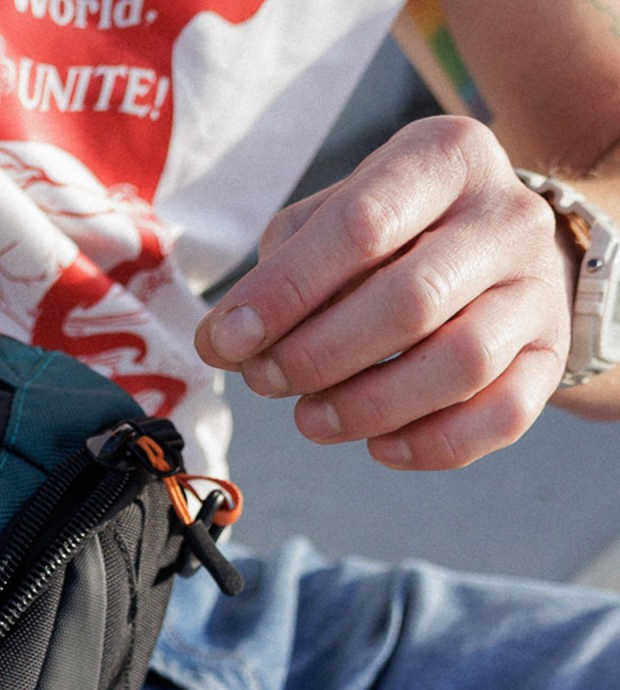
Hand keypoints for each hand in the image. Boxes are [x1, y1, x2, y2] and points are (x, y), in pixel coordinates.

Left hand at [195, 117, 571, 468]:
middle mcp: (507, 217)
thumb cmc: (393, 236)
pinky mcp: (549, 356)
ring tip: (310, 417)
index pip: (361, 226)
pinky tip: (378, 445)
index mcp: (445, 158)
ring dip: (367, 406)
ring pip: (460, 363)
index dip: (284, 293)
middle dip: (318, 356)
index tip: (226, 339)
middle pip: (411, 301)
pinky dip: (429, 445)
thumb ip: (277, 272)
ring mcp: (537, 289)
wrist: (497, 253)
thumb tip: (226, 340)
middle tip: (266, 380)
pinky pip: (500, 415)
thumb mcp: (331, 221)